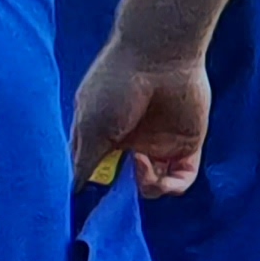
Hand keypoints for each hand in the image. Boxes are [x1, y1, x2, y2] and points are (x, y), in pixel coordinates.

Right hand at [68, 39, 210, 197]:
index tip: (89, 205)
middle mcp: (130, 144)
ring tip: (138, 166)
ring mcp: (159, 145)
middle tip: (116, 198)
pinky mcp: (187, 146)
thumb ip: (83, 163)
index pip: (97, 172)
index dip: (93, 190)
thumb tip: (72, 193)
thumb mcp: (90, 127)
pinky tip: (153, 169)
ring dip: (144, 187)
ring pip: (152, 187)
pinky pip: (181, 179)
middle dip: (121, 197)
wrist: (158, 55)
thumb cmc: (114, 85)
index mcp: (102, 136)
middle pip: (126, 185)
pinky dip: (170, 186)